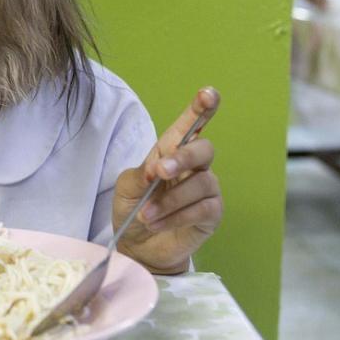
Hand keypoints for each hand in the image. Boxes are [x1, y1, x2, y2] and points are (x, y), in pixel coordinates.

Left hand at [113, 88, 221, 274]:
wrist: (137, 246)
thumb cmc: (133, 209)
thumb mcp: (127, 187)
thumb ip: (142, 173)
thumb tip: (158, 168)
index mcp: (172, 152)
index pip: (191, 126)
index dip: (201, 108)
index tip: (208, 94)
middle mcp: (195, 167)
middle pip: (203, 150)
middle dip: (183, 158)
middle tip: (159, 172)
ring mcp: (207, 190)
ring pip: (200, 184)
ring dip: (169, 201)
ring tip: (146, 215)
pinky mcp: (212, 214)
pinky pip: (201, 209)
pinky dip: (175, 216)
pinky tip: (157, 223)